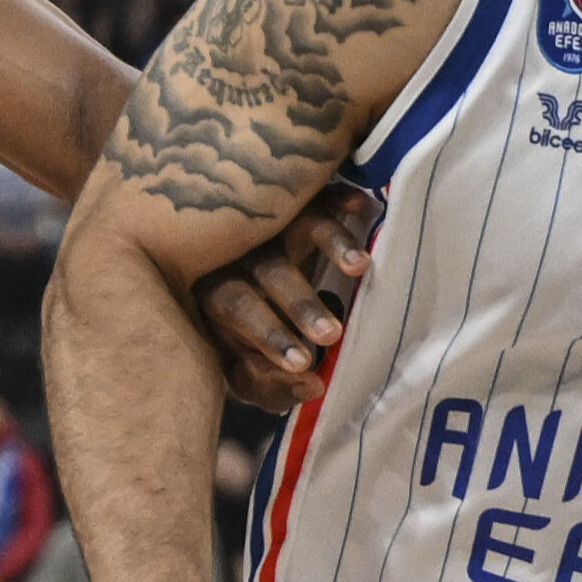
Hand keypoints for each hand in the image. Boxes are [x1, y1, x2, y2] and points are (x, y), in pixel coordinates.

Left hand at [196, 182, 380, 413]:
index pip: (236, 308)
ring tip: (361, 267)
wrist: (230, 275)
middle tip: (331, 334)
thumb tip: (313, 386)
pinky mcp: (300, 203)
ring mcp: (271, 223)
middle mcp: (240, 252)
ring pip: (298, 226)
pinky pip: (321, 194)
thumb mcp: (245, 367)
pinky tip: (364, 208)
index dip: (269, 336)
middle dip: (300, 304)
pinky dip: (342, 200)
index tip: (305, 365)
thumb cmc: (240, 335)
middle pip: (267, 270)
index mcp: (217, 291)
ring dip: (332, 244)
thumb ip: (271, 386)